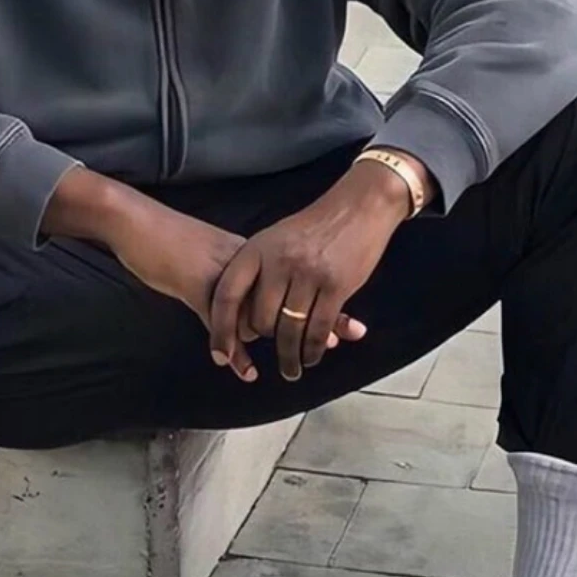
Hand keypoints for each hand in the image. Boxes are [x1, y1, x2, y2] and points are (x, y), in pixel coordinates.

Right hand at [42, 168, 252, 376]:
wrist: (134, 221)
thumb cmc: (164, 238)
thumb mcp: (204, 256)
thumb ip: (223, 277)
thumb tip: (234, 302)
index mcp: (245, 252)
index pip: (273, 290)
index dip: (270, 315)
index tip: (269, 336)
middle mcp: (241, 261)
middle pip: (265, 306)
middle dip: (261, 333)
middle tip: (251, 356)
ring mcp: (221, 274)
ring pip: (246, 318)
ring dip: (243, 347)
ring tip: (248, 371)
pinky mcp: (199, 286)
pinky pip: (219, 325)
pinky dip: (225, 349)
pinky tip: (225, 363)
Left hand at [209, 158, 421, 381]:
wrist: (357, 206)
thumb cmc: (313, 227)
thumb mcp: (274, 238)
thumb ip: (257, 269)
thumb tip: (242, 307)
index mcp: (256, 250)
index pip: (228, 295)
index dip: (221, 329)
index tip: (219, 354)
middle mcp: (278, 262)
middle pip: (260, 319)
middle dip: (265, 341)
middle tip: (272, 351)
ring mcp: (307, 274)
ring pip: (290, 329)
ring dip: (290, 356)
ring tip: (291, 370)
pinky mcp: (335, 286)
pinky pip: (318, 329)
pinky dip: (313, 349)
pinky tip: (311, 357)